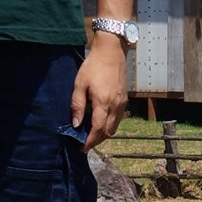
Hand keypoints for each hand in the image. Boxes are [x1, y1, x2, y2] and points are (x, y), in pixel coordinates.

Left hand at [70, 36, 128, 150]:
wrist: (112, 52)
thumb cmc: (93, 66)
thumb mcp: (80, 84)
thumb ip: (77, 105)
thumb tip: (75, 124)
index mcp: (103, 103)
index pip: (97, 130)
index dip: (90, 142)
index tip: (82, 148)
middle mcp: (115, 106)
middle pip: (108, 132)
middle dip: (97, 141)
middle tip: (85, 144)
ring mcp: (122, 104)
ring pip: (115, 127)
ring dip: (104, 134)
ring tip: (91, 135)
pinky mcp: (125, 100)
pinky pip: (118, 119)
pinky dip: (110, 125)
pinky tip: (101, 122)